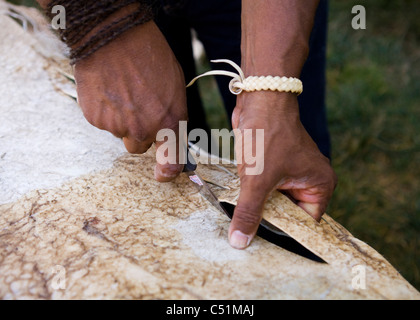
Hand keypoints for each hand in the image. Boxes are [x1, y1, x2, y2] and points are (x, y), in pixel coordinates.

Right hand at [74, 21, 187, 181]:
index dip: (168, 170)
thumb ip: (171, 115)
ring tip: (121, 92)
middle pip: (139, 145)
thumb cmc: (148, 54)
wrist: (113, 36)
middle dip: (139, 131)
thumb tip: (169, 134)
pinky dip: (105, 112)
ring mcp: (118, 126)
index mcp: (169, 119)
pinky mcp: (96, 119)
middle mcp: (144, 128)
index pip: (171, 158)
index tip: (163, 175)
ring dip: (122, 121)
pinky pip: (104, 124)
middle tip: (137, 106)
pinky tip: (108, 91)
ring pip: (121, 134)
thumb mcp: (174, 85)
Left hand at [229, 91, 336, 248]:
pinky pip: (266, 186)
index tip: (262, 239)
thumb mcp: (258, 179)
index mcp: (319, 185)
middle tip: (247, 229)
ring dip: (258, 203)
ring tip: (242, 210)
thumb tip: (240, 242)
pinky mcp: (276, 164)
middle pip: (288, 213)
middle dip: (267, 218)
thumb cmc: (267, 134)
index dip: (284, 231)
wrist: (259, 99)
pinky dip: (254, 191)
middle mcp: (309, 180)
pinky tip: (240, 195)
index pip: (305, 222)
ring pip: (274, 200)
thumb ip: (249, 211)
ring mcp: (292, 172)